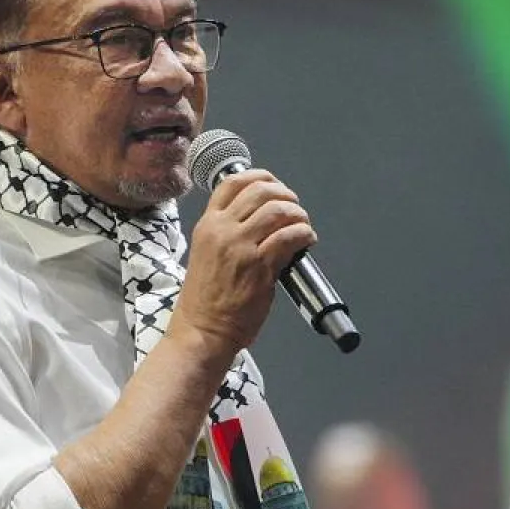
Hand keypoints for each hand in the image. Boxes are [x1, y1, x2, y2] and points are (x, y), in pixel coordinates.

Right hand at [170, 169, 315, 353]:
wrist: (203, 331)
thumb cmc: (204, 300)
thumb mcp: (205, 254)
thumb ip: (227, 233)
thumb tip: (260, 221)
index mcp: (207, 225)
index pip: (232, 182)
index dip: (260, 177)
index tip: (275, 185)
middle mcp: (222, 230)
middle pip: (260, 190)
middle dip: (285, 194)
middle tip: (294, 208)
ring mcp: (240, 246)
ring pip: (278, 209)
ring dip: (298, 214)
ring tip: (303, 225)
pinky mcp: (259, 266)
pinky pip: (289, 237)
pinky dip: (304, 234)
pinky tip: (307, 241)